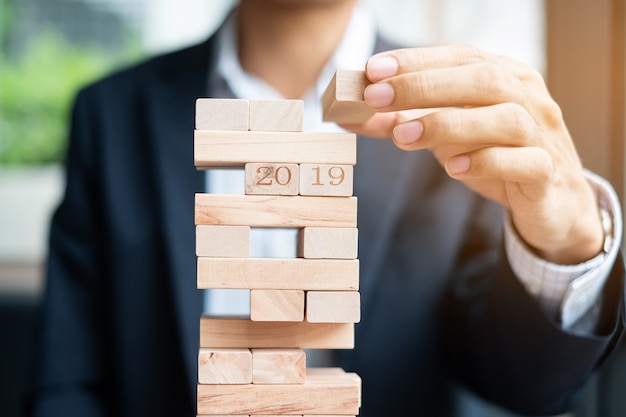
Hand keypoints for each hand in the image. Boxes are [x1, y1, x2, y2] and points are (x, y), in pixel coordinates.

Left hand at [344, 45, 602, 263]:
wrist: (551, 202)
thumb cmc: (494, 157)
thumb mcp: (444, 136)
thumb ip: (401, 123)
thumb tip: (348, 117)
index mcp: (503, 77)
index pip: (459, 58)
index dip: (415, 61)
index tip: (372, 70)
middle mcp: (527, 98)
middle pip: (482, 80)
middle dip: (424, 86)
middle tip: (376, 97)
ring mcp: (542, 134)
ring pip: (505, 119)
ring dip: (449, 124)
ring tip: (403, 136)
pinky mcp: (547, 173)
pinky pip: (525, 162)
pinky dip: (488, 162)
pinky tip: (453, 167)